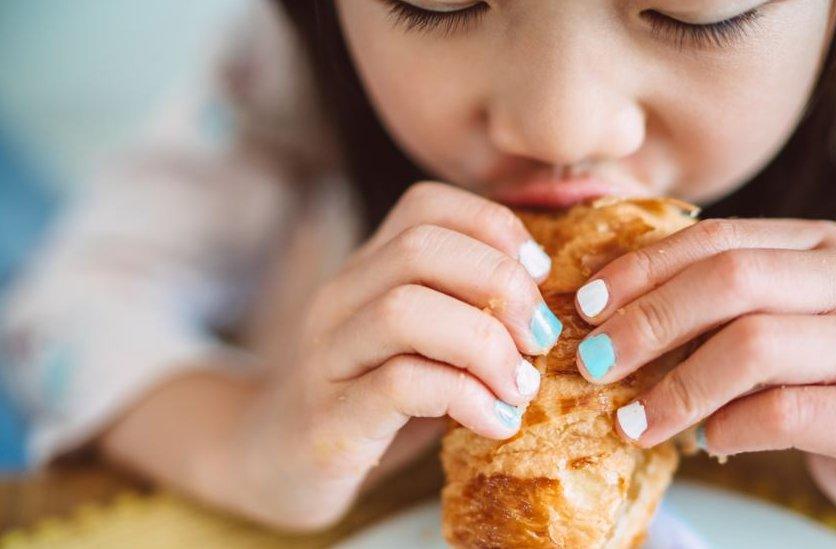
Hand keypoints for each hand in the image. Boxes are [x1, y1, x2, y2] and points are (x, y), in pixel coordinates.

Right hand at [228, 182, 560, 529]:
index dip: (496, 227)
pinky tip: (496, 423)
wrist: (277, 468)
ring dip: (485, 345)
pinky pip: (401, 384)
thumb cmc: (372, 403)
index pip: (426, 205)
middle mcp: (340, 299)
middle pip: (420, 248)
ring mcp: (327, 357)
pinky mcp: (329, 420)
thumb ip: (467, 313)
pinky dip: (465, 398)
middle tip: (541, 336)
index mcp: (367, 270)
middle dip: (500, 284)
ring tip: (521, 385)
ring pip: (405, 310)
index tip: (539, 276)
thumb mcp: (423, 344)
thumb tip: (552, 302)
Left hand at [572, 218, 835, 517]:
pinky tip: (705, 442)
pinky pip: (785, 414)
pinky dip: (728, 428)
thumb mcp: (764, 320)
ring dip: (677, 387)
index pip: (715, 238)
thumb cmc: (812, 373)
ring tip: (634, 421)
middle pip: (733, 281)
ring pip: (756, 346)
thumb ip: (705, 303)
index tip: (586, 307)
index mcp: (818, 245)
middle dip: (649, 322)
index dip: (642, 269)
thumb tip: (599, 310)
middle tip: (594, 364)